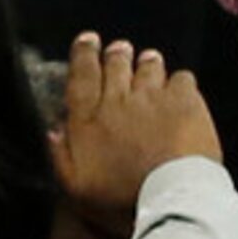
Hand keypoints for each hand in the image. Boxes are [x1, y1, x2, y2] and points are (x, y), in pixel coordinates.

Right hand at [56, 32, 222, 238]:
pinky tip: (176, 88)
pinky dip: (176, 80)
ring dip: (145, 62)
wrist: (170, 196)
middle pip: (115, 64)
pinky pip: (180, 77)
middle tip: (117, 50)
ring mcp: (153, 97)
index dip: (83, 55)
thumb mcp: (75, 188)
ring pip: (148, 65)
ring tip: (146, 62)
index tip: (86, 41)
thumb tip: (51, 130)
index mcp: (88, 121)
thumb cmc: (119, 198)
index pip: (82, 77)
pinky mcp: (185, 100)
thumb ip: (60, 157)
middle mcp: (118, 100)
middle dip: (115, 53)